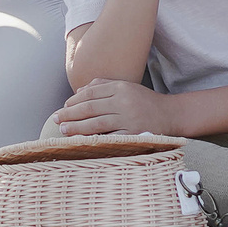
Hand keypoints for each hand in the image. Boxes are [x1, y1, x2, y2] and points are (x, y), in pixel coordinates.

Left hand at [55, 76, 177, 137]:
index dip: (73, 101)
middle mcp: (124, 101)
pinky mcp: (134, 134)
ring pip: (96, 123)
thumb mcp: (127, 87)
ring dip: (77, 127)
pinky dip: (94, 139)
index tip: (62, 108)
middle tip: (56, 119)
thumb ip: (103, 85)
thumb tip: (79, 90)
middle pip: (90, 107)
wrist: (171, 115)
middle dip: (70, 114)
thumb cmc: (145, 101)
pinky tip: (82, 141)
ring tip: (64, 130)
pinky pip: (110, 137)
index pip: (90, 93)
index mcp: (121, 87)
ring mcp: (129, 119)